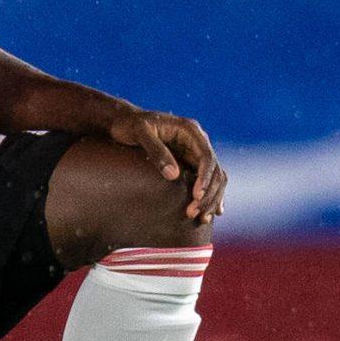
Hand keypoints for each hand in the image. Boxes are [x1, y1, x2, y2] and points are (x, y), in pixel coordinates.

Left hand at [107, 108, 227, 222]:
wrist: (124, 122)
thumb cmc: (130, 125)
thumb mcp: (140, 133)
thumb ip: (157, 151)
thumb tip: (173, 175)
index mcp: (190, 130)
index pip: (206, 157)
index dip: (205, 178)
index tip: (196, 196)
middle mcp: (197, 141)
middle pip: (215, 170)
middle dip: (208, 193)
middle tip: (194, 213)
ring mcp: (195, 152)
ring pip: (214, 178)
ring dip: (211, 198)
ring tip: (201, 218)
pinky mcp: (189, 162)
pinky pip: (206, 181)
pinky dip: (209, 196)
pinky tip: (209, 213)